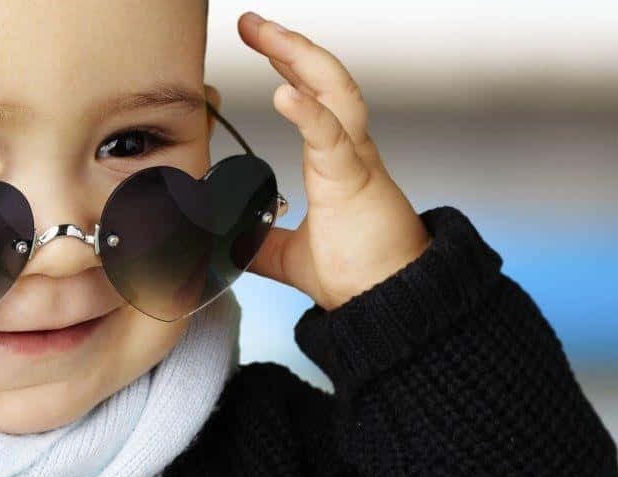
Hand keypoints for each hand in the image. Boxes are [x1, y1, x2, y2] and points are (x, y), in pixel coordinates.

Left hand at [235, 12, 433, 311]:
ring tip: (267, 34)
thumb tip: (226, 241)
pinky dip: (308, 113)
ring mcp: (356, 163)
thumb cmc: (358, 279)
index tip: (260, 43)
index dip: (290, 66)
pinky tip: (284, 90)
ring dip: (301, 58)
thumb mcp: (289, 257)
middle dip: (288, 46)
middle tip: (251, 22)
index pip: (316, 97)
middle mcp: (352, 152)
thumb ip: (260, 243)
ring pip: (337, 93)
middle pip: (326, 80)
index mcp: (339, 163)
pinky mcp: (355, 183)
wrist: (391, 307)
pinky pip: (333, 139)